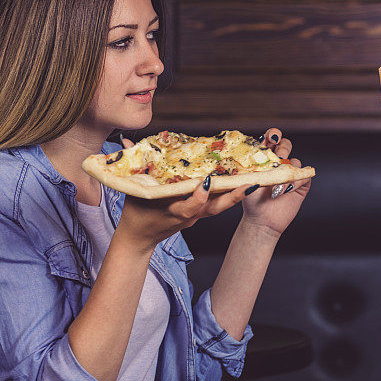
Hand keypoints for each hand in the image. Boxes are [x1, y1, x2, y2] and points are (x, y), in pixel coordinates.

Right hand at [115, 138, 250, 250]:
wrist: (139, 239)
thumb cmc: (135, 213)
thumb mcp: (132, 191)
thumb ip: (131, 167)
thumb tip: (125, 142)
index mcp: (172, 212)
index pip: (190, 207)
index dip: (199, 196)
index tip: (205, 183)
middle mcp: (189, 216)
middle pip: (215, 208)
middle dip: (233, 197)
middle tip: (250, 184)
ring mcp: (197, 217)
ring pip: (220, 206)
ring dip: (237, 195)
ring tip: (254, 181)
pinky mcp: (200, 215)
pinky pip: (217, 204)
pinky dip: (229, 194)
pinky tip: (242, 181)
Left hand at [240, 128, 310, 236]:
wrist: (262, 220)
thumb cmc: (252, 200)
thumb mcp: (249, 179)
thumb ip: (255, 164)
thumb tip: (258, 151)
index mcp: (265, 158)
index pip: (271, 140)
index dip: (273, 135)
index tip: (272, 138)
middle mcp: (279, 163)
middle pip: (286, 145)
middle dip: (283, 147)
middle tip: (278, 157)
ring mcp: (291, 173)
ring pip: (295, 161)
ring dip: (288, 170)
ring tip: (277, 185)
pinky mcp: (301, 184)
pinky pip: (305, 175)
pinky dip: (297, 180)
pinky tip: (287, 189)